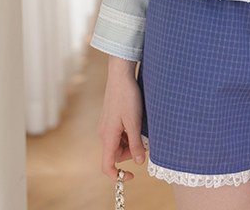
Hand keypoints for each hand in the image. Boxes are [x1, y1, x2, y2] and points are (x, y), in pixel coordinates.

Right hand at [98, 56, 145, 180]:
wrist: (120, 75)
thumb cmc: (127, 97)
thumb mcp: (135, 122)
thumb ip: (136, 144)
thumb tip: (139, 162)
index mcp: (108, 137)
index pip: (107, 166)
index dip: (118, 175)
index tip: (132, 175)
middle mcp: (104, 133)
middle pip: (116, 155)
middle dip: (130, 153)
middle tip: (145, 142)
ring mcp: (106, 125)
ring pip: (118, 144)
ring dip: (130, 142)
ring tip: (142, 129)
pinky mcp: (110, 118)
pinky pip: (118, 133)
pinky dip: (128, 133)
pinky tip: (136, 122)